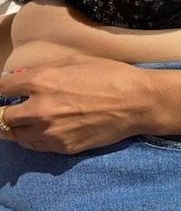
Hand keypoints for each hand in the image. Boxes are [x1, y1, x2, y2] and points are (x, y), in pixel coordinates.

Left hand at [0, 56, 156, 153]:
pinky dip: (35, 138)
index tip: (9, 90)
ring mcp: (50, 132)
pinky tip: (47, 130)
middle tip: (18, 107)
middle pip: (2, 116)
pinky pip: (35, 146)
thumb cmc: (111, 76)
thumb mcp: (76, 62)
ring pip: (15, 135)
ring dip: (19, 127)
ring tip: (30, 121)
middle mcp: (39, 109)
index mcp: (41, 81)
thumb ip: (44, 70)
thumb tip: (20, 78)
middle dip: (8, 110)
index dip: (3, 88)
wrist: (138, 103)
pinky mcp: (63, 147)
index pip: (1, 88)